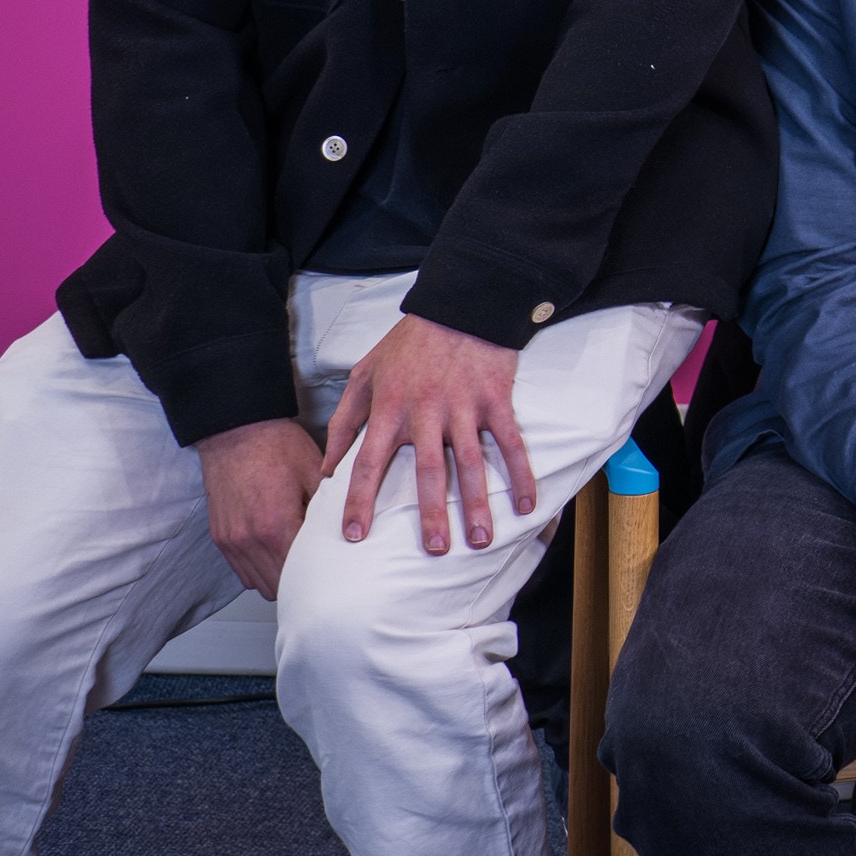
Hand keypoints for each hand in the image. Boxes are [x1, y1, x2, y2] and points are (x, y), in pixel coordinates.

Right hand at [198, 418, 327, 601]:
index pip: (300, 571)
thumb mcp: (316, 473)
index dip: (321, 574)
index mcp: (276, 524)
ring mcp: (231, 541)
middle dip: (301, 580)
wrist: (236, 432)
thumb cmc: (277, 448)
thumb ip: (331, 507)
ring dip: (279, 578)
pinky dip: (260, 570)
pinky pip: (242, 571)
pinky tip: (277, 555)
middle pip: (279, 585)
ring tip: (299, 563)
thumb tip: (351, 529)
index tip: (335, 573)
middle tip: (320, 569)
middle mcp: (249, 538)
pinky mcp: (220, 539)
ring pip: (258, 583)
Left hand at [326, 313, 537, 557]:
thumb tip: (328, 468)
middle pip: (428, 472)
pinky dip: (522, 474)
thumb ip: (344, 422)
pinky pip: (511, 443)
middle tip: (433, 550)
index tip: (355, 536)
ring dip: (478, 503)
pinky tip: (527, 503)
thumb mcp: (364, 375)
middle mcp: (426, 412)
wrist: (461, 304)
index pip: (368, 464)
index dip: (359, 501)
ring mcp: (465, 407)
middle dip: (431, 513)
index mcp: (389, 409)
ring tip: (481, 539)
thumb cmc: (408, 343)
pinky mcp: (497, 400)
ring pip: (472, 463)